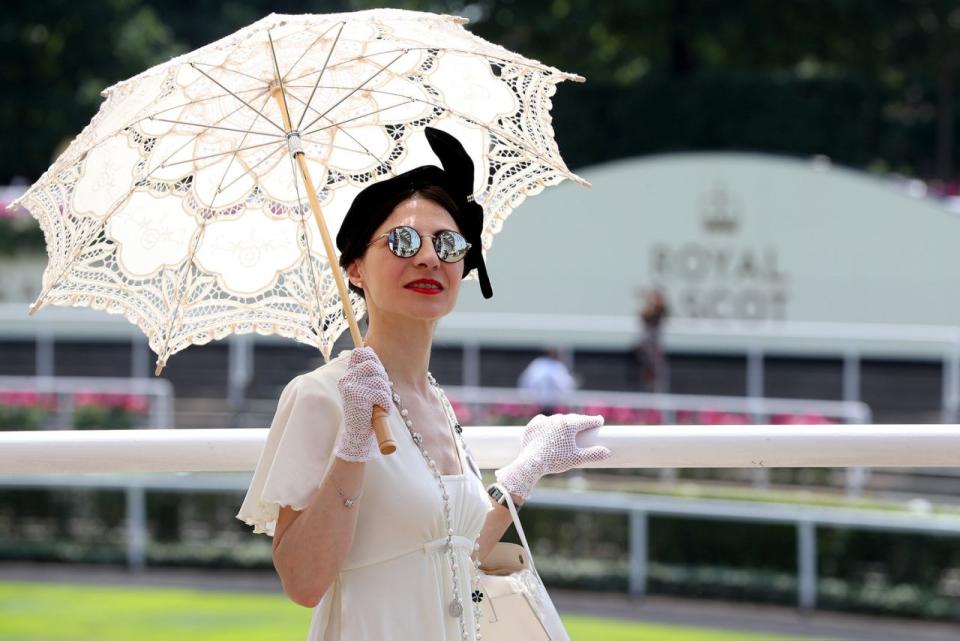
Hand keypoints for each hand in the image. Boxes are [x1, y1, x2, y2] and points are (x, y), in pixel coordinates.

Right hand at [335, 347, 391, 461]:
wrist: (358, 433)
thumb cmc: (366, 410)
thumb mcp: (366, 387)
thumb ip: (368, 371)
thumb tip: (368, 349)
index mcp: (349, 375)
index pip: (360, 354)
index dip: (372, 358)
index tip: (378, 371)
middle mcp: (347, 379)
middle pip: (372, 365)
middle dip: (382, 378)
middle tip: (382, 393)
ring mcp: (350, 387)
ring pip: (378, 380)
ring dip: (385, 393)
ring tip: (380, 404)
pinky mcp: (357, 397)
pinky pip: (380, 394)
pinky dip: (385, 403)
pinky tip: (380, 410)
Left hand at [495, 413, 610, 499]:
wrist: (531, 463)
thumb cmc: (554, 461)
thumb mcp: (576, 458)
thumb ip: (592, 454)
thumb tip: (607, 452)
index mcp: (568, 425)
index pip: (585, 420)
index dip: (594, 421)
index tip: (600, 421)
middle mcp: (556, 419)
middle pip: (572, 418)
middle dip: (580, 421)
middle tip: (586, 424)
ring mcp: (543, 421)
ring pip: (557, 419)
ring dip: (564, 422)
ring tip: (568, 427)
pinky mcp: (533, 425)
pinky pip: (543, 421)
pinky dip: (549, 423)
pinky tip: (550, 426)